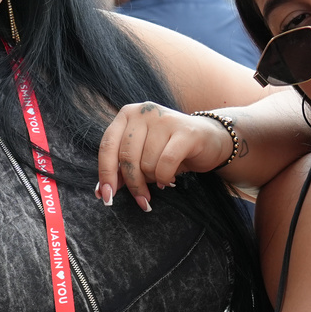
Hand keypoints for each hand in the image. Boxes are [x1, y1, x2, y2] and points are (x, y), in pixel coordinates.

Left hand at [95, 102, 232, 211]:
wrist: (209, 140)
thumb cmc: (170, 149)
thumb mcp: (142, 157)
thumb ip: (121, 170)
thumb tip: (101, 192)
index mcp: (128, 114)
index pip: (107, 146)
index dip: (105, 174)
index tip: (107, 197)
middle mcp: (144, 111)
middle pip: (127, 158)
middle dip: (134, 184)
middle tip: (142, 199)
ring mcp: (164, 119)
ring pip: (147, 163)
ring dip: (153, 178)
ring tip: (162, 176)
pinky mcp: (185, 131)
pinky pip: (165, 164)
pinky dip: (165, 177)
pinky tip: (169, 179)